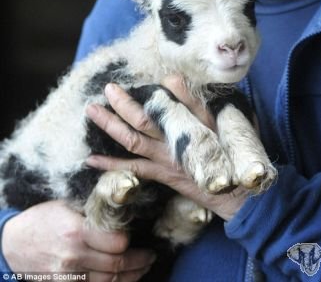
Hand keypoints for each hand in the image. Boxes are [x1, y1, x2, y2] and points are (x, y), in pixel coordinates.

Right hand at [2, 200, 155, 280]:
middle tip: (150, 255)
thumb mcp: (65, 204)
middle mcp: (74, 256)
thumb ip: (91, 208)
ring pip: (109, 281)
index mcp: (76, 231)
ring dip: (131, 276)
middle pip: (116, 265)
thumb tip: (119, 202)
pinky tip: (123, 279)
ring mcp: (69, 275)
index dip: (129, 241)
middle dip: (139, 261)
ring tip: (143, 267)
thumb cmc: (41, 219)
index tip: (136, 235)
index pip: (116, 242)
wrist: (12, 243)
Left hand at [86, 78, 248, 220]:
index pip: (176, 101)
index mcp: (197, 124)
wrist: (238, 196)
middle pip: (145, 119)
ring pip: (133, 140)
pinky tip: (92, 158)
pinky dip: (111, 164)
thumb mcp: (231, 123)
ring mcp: (167, 158)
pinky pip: (133, 169)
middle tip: (108, 88)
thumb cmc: (236, 155)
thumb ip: (206, 102)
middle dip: (123, 103)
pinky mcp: (163, 174)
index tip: (149, 77)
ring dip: (110, 125)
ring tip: (92, 111)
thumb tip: (178, 79)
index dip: (164, 88)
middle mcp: (178, 140)